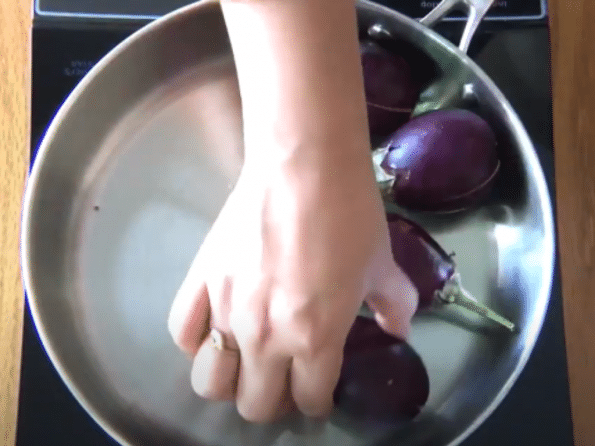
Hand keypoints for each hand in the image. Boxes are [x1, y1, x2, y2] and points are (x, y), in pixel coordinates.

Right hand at [167, 152, 417, 422]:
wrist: (303, 167)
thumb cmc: (349, 215)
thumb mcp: (383, 264)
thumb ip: (395, 306)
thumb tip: (400, 329)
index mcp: (314, 338)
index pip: (309, 399)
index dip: (317, 401)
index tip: (319, 389)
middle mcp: (265, 337)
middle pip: (255, 405)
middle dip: (274, 401)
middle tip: (285, 376)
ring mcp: (226, 310)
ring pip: (210, 383)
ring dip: (230, 381)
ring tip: (245, 361)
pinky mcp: (200, 281)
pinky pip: (183, 332)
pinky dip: (197, 341)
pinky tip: (215, 329)